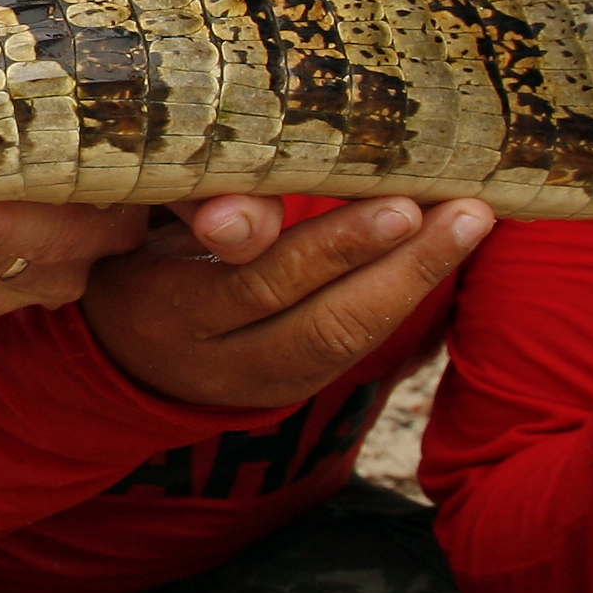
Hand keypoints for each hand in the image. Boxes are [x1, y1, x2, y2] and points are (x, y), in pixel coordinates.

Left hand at [0, 0, 286, 316]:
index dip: (237, 216)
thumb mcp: (21, 31)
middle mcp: (113, 220)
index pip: (221, 196)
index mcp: (145, 154)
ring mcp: (56, 263)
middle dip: (40, 230)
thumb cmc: (3, 84)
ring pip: (28, 273)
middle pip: (101, 237)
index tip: (226, 222)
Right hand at [82, 193, 495, 408]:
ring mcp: (261, 383)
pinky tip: (444, 245)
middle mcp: (217, 362)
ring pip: (348, 340)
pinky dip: (402, 291)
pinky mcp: (295, 387)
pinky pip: (354, 343)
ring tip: (472, 222)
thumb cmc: (132, 256)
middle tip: (463, 212)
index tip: (397, 204)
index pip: (258, 287)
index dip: (333, 250)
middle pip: (321, 322)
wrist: (121, 351)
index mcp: (166, 313)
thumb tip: (248, 207)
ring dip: (417, 279)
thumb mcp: (138, 229)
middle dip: (401, 265)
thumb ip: (191, 209)